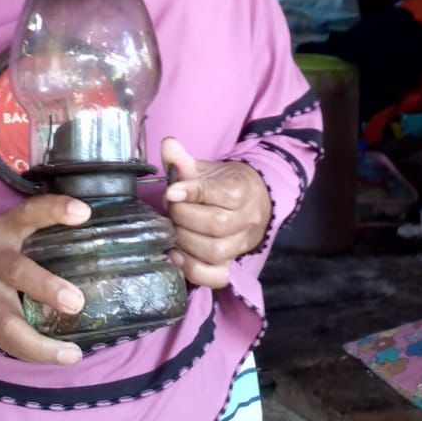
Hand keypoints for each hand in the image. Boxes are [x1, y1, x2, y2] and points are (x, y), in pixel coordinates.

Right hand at [0, 194, 89, 365]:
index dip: (54, 210)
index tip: (83, 212)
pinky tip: (62, 358)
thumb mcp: (4, 231)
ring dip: (41, 343)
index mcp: (2, 232)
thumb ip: (38, 234)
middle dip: (47, 287)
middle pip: (17, 272)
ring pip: (8, 322)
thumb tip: (99, 242)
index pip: (28, 214)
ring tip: (72, 354)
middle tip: (76, 302)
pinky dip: (35, 354)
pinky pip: (8, 343)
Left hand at [160, 137, 271, 288]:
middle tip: (171, 210)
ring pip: (215, 251)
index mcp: (241, 190)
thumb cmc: (224, 185)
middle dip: (184, 217)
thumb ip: (184, 160)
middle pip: (215, 224)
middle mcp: (246, 219)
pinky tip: (178, 256)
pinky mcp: (232, 263)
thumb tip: (167, 144)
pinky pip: (217, 276)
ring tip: (172, 230)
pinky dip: (194, 270)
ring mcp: (240, 245)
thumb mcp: (207, 169)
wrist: (254, 202)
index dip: (193, 193)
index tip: (171, 191)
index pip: (219, 193)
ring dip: (185, 242)